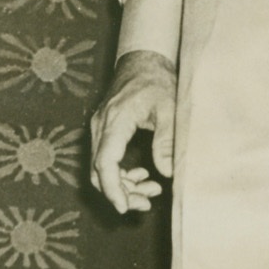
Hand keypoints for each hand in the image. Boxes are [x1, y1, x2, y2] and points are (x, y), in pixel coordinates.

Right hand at [90, 50, 176, 212]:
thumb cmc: (157, 80)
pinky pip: (105, 159)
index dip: (113, 189)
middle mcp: (101, 125)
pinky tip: (142, 174)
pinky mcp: (103, 129)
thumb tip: (167, 173)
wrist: (143, 60)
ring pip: (100, 168)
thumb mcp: (169, 107)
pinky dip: (120, 173)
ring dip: (122, 185)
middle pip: (99, 171)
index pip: (105, 162)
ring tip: (151, 190)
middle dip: (121, 193)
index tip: (125, 208)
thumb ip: (167, 140)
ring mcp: (99, 127)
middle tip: (148, 202)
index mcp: (116, 120)